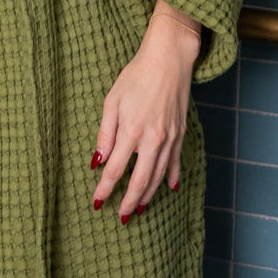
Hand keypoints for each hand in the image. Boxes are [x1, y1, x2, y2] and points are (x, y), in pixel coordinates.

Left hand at [90, 1, 199, 221]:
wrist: (168, 60)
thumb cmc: (135, 76)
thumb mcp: (112, 100)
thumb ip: (105, 133)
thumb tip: (97, 161)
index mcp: (132, 130)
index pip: (115, 169)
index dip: (105, 188)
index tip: (97, 202)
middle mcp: (153, 139)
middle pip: (140, 180)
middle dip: (128, 201)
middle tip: (121, 217)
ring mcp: (170, 138)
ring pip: (158, 176)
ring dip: (148, 195)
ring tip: (138, 208)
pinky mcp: (180, 134)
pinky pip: (175, 163)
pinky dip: (171, 178)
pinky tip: (168, 189)